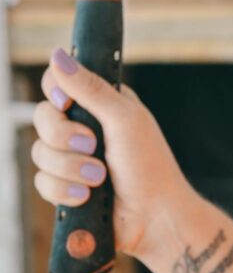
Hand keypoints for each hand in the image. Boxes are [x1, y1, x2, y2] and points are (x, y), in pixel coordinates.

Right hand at [32, 48, 191, 260]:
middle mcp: (83, 126)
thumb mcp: (123, 118)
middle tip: (93, 146)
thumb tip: (58, 55)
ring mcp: (72, 157)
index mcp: (100, 102)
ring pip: (40, 153)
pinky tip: (87, 196)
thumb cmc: (149, 164)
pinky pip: (42, 182)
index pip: (58, 82)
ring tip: (99, 178)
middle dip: (65, 137)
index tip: (67, 103)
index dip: (55, 91)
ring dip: (70, 168)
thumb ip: (90, 89)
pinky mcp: (65, 186)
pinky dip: (65, 190)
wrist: (154, 217)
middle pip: (41, 117)